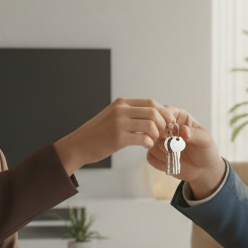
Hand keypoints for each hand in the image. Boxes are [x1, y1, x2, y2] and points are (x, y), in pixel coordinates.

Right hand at [53, 98, 169, 174]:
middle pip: (153, 112)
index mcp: (121, 103)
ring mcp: (119, 123)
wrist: (78, 145)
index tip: (169, 122)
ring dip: (157, 135)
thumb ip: (130, 113)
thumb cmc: (97, 134)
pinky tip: (145, 145)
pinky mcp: (118, 138)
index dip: (164, 112)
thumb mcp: (113, 116)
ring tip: (153, 140)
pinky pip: (143, 138)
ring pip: (151, 125)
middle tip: (165, 133)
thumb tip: (153, 116)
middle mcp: (121, 110)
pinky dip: (148, 143)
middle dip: (164, 123)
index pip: (151, 102)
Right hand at [146, 106, 227, 198]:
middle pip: (152, 126)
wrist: (204, 169)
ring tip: (176, 156)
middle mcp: (166, 128)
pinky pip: (150, 157)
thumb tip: (183, 130)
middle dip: (161, 138)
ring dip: (162, 152)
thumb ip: (194, 134)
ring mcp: (159, 141)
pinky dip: (160, 162)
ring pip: (150, 143)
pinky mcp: (156, 155)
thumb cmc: (205, 150)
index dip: (164, 119)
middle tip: (172, 146)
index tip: (171, 131)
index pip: (164, 111)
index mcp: (178, 118)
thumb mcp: (204, 140)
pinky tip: (171, 163)